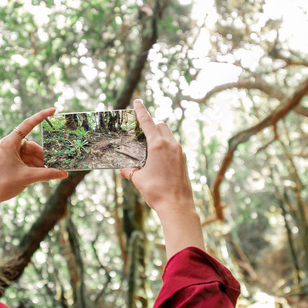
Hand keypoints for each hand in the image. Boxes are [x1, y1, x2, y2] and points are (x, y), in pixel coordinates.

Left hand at [0, 108, 68, 210]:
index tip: (53, 110)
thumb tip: (64, 174)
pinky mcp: (5, 159)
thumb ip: (47, 174)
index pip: (28, 124)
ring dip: (38, 161)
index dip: (41, 116)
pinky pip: (22, 158)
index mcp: (9, 143)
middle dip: (42, 155)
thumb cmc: (3, 184)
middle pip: (30, 145)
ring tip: (49, 170)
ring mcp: (5, 151)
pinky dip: (31, 164)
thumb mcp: (28, 177)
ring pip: (27, 153)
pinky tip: (41, 172)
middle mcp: (6, 144)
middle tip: (55, 162)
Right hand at [119, 100, 203, 258]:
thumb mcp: (138, 180)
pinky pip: (174, 147)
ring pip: (169, 136)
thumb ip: (129, 171)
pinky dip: (165, 147)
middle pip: (161, 126)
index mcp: (158, 145)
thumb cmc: (157, 192)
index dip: (141, 111)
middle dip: (152, 126)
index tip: (137, 101)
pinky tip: (158, 160)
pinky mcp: (184, 161)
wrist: (177, 206)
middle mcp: (171, 145)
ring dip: (159, 137)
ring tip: (149, 149)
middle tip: (141, 133)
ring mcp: (180, 153)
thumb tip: (124, 170)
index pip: (148, 122)